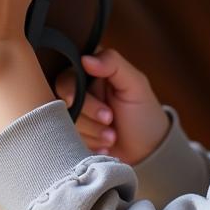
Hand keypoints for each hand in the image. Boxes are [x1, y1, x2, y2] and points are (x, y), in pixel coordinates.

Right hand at [55, 49, 170, 165]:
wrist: (146, 150)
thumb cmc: (143, 112)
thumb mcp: (135, 84)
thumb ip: (113, 64)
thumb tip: (86, 59)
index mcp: (91, 71)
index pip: (69, 73)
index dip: (74, 89)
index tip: (85, 104)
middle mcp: (79, 90)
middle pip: (63, 98)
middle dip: (88, 113)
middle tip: (110, 120)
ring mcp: (75, 114)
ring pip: (64, 121)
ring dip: (91, 131)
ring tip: (112, 136)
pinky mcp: (72, 135)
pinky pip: (66, 139)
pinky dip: (88, 143)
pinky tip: (104, 145)